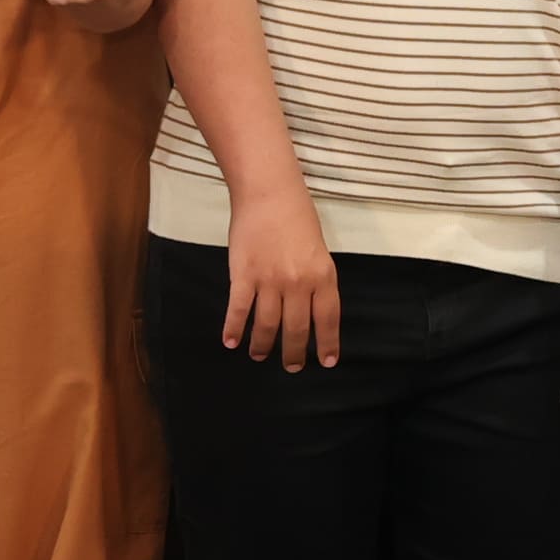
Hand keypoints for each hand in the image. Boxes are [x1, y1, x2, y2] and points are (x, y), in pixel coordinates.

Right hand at [225, 189, 340, 370]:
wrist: (268, 192)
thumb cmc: (296, 216)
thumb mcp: (318, 250)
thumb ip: (315, 279)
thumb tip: (308, 308)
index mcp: (323, 276)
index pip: (327, 319)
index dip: (327, 343)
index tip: (325, 362)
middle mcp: (299, 283)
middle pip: (297, 329)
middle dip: (293, 353)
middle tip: (291, 367)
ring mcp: (270, 281)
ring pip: (268, 325)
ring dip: (263, 345)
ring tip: (260, 355)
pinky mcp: (243, 275)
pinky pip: (239, 309)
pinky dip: (234, 329)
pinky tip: (231, 342)